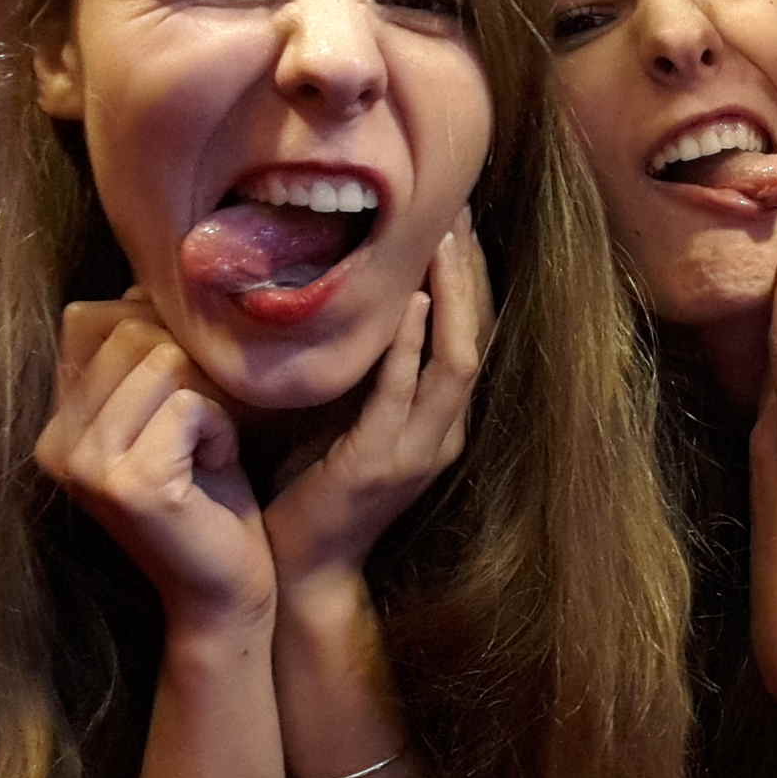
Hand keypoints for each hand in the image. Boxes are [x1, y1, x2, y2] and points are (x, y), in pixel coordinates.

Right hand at [34, 293, 272, 632]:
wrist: (225, 591)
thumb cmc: (214, 497)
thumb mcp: (174, 415)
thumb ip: (148, 358)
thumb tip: (147, 282)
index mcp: (57, 421)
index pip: (92, 317)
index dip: (159, 332)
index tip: (191, 388)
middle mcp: (55, 441)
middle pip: (133, 330)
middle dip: (193, 366)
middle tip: (209, 427)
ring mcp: (84, 462)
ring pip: (164, 359)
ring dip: (212, 400)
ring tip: (209, 450)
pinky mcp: (128, 482)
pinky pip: (192, 404)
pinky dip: (223, 429)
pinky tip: (216, 469)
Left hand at [262, 205, 492, 597]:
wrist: (300, 570)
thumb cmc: (311, 488)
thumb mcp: (343, 413)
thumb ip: (358, 364)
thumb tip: (339, 288)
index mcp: (440, 419)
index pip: (470, 332)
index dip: (470, 275)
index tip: (457, 217)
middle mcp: (444, 431)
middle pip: (475, 335)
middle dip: (470, 270)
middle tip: (459, 207)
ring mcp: (418, 450)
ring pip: (456, 358)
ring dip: (452, 294)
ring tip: (444, 237)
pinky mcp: (379, 463)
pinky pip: (403, 393)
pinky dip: (408, 345)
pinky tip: (407, 300)